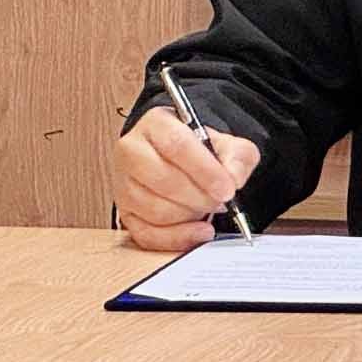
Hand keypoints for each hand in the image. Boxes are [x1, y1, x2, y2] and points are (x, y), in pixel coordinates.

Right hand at [113, 107, 259, 251]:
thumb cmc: (201, 150)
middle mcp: (132, 151)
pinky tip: (198, 232)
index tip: (227, 189)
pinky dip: (176, 237)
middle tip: (222, 201)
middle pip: (164, 180)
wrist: (182, 161)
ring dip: (189, 215)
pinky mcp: (124, 211)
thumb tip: (233, 178)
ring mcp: (123, 183)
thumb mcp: (229, 144)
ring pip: (155, 208)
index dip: (205, 170)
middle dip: (200, 197)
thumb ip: (238, 157)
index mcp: (156, 124)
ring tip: (208, 208)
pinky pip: (145, 233)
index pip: (177, 145)